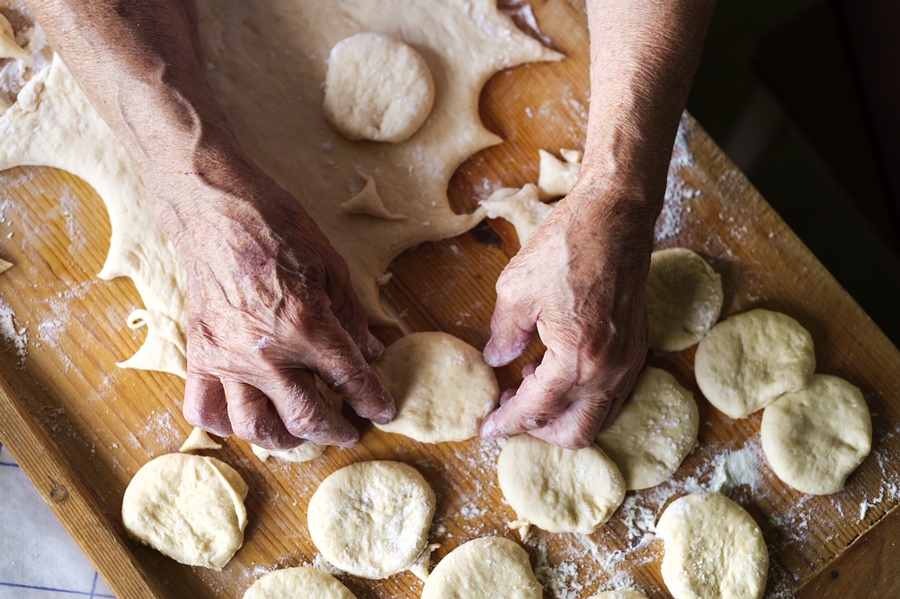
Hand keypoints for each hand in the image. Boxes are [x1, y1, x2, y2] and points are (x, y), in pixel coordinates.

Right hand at [153, 155, 393, 450]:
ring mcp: (227, 358)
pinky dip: (223, 424)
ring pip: (254, 426)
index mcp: (306, 325)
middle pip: (306, 417)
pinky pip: (203, 408)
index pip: (349, 380)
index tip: (382, 410)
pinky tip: (245, 416)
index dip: (372, 400)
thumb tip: (371, 353)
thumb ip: (352, 318)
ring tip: (298, 434)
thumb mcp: (332, 268)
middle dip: (335, 431)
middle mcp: (265, 353)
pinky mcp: (198, 354)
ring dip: (283, 440)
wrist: (217, 209)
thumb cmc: (279, 229)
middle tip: (347, 429)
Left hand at [479, 180, 652, 448]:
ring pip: (598, 417)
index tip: (485, 428)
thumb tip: (498, 360)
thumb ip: (504, 334)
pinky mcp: (637, 347)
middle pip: (575, 433)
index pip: (537, 411)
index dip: (506, 423)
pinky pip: (612, 393)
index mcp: (577, 359)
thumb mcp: (516, 289)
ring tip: (530, 382)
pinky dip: (584, 395)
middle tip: (509, 408)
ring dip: (562, 413)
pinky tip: (557, 366)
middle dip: (538, 430)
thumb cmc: (567, 245)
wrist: (617, 215)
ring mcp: (630, 361)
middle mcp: (610, 370)